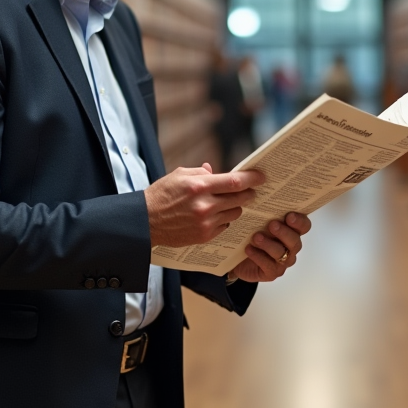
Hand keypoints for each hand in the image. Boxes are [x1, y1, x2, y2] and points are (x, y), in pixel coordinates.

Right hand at [145, 163, 263, 247]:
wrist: (146, 222)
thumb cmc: (161, 196)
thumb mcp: (178, 175)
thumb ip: (200, 172)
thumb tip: (214, 171)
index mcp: (199, 186)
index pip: (234, 182)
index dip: (251, 178)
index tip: (261, 176)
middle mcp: (205, 205)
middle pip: (240, 198)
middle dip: (248, 193)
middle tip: (250, 190)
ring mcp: (206, 223)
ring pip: (235, 213)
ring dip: (235, 206)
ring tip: (226, 203)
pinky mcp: (204, 236)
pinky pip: (225, 226)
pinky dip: (224, 220)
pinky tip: (215, 216)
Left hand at [227, 212, 311, 282]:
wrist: (237, 258)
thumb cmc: (250, 235)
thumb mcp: (256, 220)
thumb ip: (262, 209)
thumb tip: (260, 193)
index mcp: (291, 230)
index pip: (304, 225)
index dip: (299, 221)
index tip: (289, 215)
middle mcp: (290, 246)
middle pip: (295, 241)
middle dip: (284, 232)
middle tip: (272, 224)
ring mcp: (282, 261)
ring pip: (281, 253)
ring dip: (269, 244)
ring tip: (256, 237)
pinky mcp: (272, 272)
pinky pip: (269, 266)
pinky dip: (258, 256)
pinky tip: (249, 249)